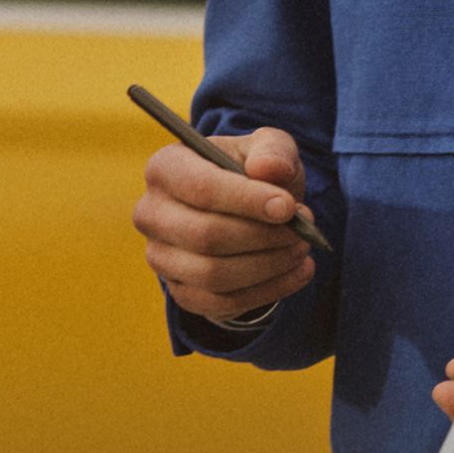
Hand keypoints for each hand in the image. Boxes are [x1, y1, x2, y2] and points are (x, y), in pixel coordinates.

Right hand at [136, 124, 316, 326]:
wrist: (243, 211)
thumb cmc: (253, 174)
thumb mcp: (268, 149)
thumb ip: (273, 151)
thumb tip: (268, 168)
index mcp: (165, 168)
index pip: (201, 188)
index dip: (247, 200)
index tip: (288, 207)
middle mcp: (151, 214)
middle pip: (205, 236)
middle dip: (262, 237)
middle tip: (302, 232)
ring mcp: (161, 257)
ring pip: (213, 274)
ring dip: (268, 265)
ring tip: (301, 249)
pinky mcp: (181, 291)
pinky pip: (222, 303)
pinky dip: (268, 291)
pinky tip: (298, 272)